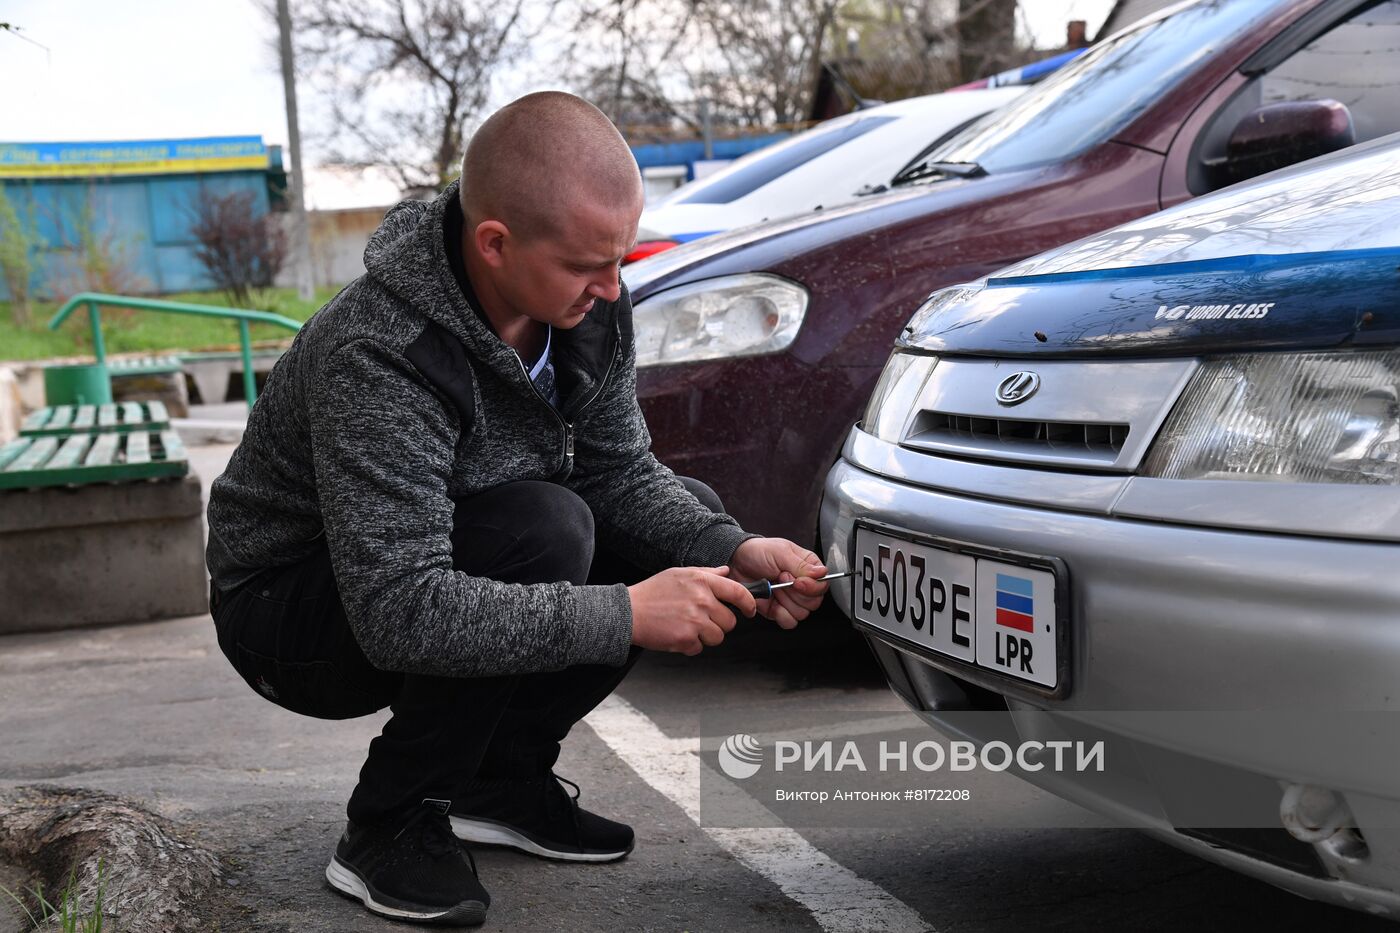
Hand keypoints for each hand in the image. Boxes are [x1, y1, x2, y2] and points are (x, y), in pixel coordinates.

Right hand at [628, 566, 757, 655]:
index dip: (749, 603)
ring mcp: (695, 621)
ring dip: (705, 636)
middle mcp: (702, 600)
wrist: (628, 612)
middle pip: (730, 621)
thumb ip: (707, 573)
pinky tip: (677, 634)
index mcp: (702, 582)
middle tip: (701, 620)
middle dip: (719, 623)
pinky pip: (699, 648)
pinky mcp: (686, 639)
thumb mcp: (680, 574)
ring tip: (687, 626)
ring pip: (717, 637)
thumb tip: (726, 572)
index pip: (738, 592)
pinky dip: (689, 645)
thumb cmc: (652, 592)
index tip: (750, 610)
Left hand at [731, 538, 827, 629]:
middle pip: (814, 602)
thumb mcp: (781, 553)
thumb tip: (822, 573)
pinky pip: (789, 622)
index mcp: (808, 568)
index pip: (822, 585)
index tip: (796, 581)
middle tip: (780, 578)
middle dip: (794, 593)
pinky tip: (772, 602)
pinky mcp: (780, 611)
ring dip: (786, 602)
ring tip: (773, 587)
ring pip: (802, 613)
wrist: (736, 562)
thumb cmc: (758, 552)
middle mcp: (803, 586)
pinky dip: (780, 615)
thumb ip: (802, 566)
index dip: (811, 587)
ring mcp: (791, 600)